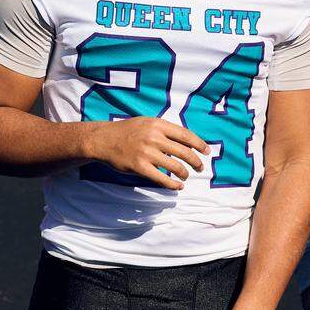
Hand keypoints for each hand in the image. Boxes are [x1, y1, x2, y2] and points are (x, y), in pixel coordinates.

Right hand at [85, 117, 207, 190]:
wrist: (103, 140)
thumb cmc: (127, 131)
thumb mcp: (147, 123)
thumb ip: (165, 130)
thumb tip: (185, 142)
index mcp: (158, 124)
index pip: (185, 135)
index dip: (199, 144)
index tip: (206, 151)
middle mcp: (154, 137)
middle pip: (184, 152)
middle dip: (196, 161)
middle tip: (200, 167)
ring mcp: (146, 152)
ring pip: (175, 166)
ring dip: (184, 173)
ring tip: (186, 176)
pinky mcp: (139, 167)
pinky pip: (162, 178)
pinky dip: (173, 184)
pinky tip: (177, 186)